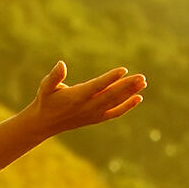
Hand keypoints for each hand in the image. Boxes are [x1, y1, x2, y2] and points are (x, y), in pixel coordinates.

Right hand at [22, 62, 145, 137]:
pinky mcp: (97, 118)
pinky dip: (127, 106)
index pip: (96, 86)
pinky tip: (139, 98)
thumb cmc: (45, 100)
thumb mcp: (45, 87)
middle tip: (142, 77)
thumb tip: (61, 64)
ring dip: (130, 93)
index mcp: (76, 97)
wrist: (45, 123)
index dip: (110, 78)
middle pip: (111, 95)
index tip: (123, 70)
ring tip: (143, 82)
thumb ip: (54, 76)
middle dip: (127, 85)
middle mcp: (87, 106)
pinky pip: (115, 113)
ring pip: (115, 102)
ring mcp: (94, 114)